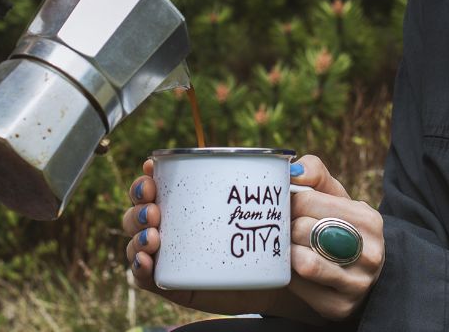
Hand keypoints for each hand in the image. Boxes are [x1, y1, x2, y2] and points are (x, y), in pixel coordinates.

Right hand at [123, 159, 294, 318]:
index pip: (160, 182)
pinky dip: (139, 270)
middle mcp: (181, 224)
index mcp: (198, 198)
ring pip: (139, 241)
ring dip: (136, 235)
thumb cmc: (294, 232)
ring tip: (154, 235)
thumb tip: (296, 164)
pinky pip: (150, 278)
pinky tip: (146, 262)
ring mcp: (179, 255)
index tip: (153, 168)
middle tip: (155, 207)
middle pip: (141, 211)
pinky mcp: (182, 284)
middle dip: (138, 205)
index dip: (148, 174)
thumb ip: (312, 175)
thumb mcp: (305, 200)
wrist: (296, 279)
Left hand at [286, 155, 384, 320]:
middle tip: (285, 227)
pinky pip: (299, 286)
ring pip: (302, 261)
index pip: (306, 200)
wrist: (359, 274)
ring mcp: (357, 284)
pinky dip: (289, 276)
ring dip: (287, 251)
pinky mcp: (339, 307)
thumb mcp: (335, 196)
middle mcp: (369, 254)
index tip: (286, 206)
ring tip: (289, 246)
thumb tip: (293, 171)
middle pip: (302, 230)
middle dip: (287, 227)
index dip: (288, 202)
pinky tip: (294, 268)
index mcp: (369, 220)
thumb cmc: (339, 225)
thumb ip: (315, 173)